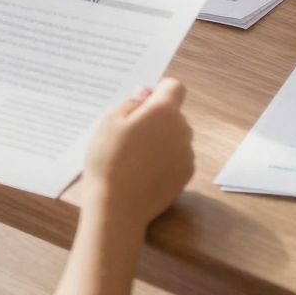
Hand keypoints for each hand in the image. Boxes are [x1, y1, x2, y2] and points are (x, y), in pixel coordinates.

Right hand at [83, 78, 193, 230]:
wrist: (117, 207)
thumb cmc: (108, 160)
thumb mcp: (109, 121)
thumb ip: (131, 102)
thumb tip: (146, 94)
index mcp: (164, 111)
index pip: (174, 87)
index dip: (158, 90)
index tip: (141, 102)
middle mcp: (182, 130)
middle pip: (174, 113)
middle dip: (157, 116)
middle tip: (130, 132)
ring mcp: (187, 154)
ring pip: (176, 136)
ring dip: (161, 138)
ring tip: (134, 155)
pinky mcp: (186, 176)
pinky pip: (177, 157)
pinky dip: (165, 159)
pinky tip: (144, 171)